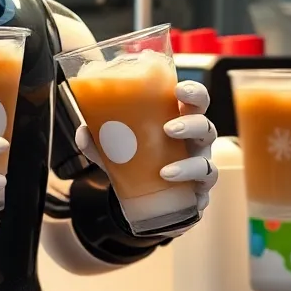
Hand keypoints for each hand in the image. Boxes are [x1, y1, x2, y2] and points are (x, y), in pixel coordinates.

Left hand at [76, 80, 219, 229]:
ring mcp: (199, 169)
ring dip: (189, 165)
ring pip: (208, 163)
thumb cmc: (140, 161)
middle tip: (169, 128)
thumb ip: (99, 139)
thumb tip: (82, 132)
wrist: (147, 200)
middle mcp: (194, 145)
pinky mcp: (198, 194)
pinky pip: (202, 195)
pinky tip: (176, 190)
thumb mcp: (117, 149)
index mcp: (180, 123)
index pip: (196, 101)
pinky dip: (192, 194)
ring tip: (165, 171)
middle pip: (207, 127)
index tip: (179, 90)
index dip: (194, 92)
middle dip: (192, 124)